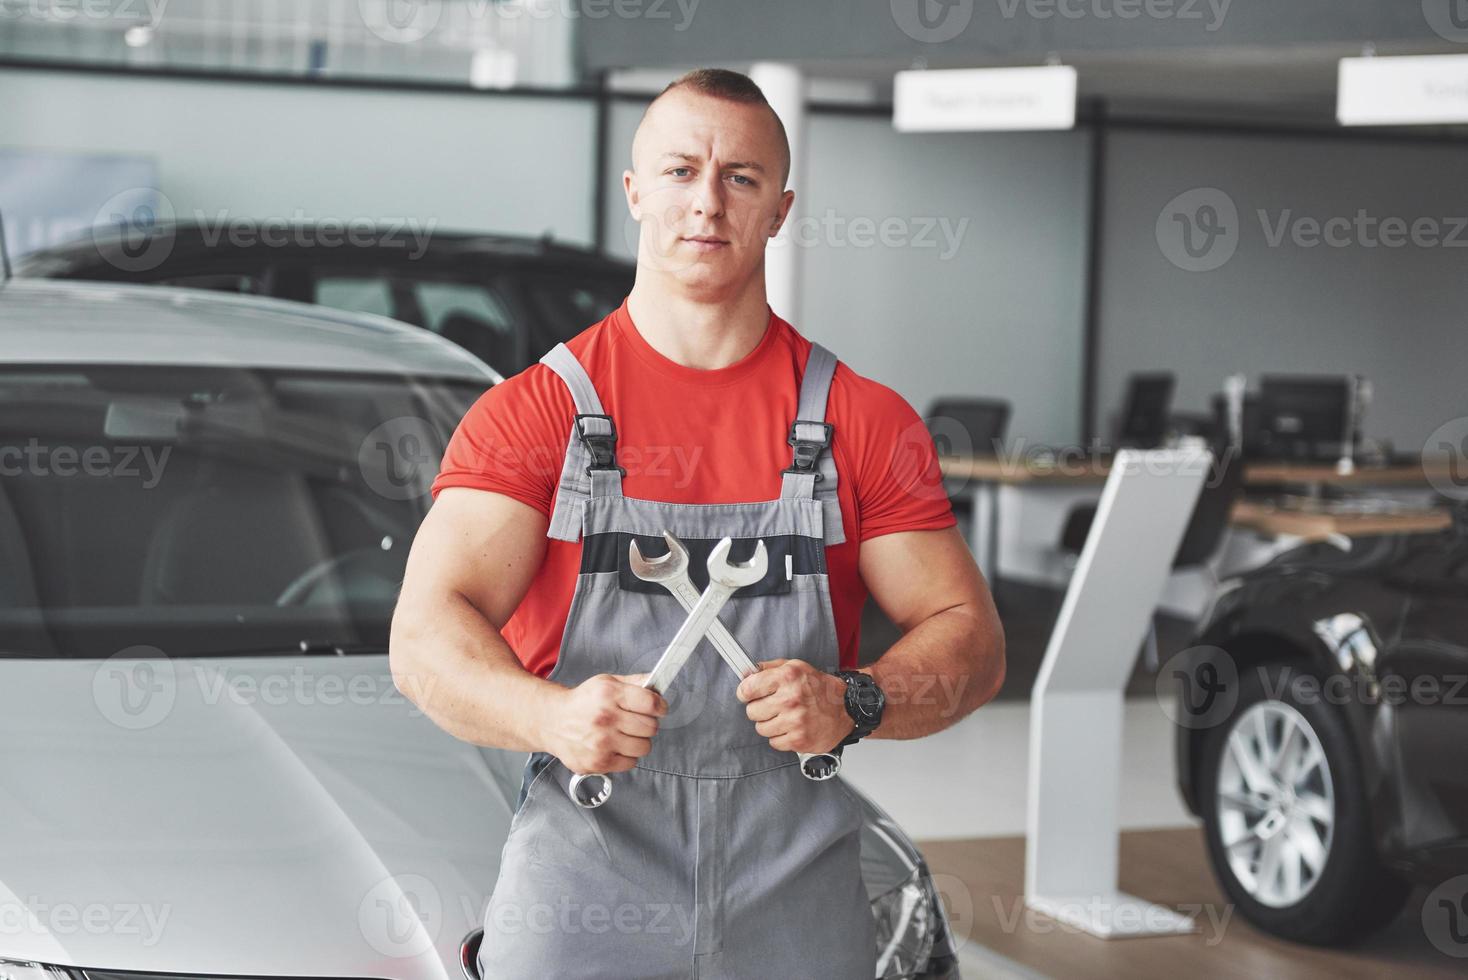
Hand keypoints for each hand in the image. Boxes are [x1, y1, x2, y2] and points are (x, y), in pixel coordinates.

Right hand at [544, 673, 666, 774]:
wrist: (552, 721)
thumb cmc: (583, 701)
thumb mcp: (606, 682)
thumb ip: (634, 682)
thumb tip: (658, 685)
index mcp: (609, 694)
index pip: (651, 704)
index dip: (660, 706)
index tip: (659, 709)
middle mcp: (605, 718)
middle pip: (651, 728)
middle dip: (648, 724)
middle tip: (636, 722)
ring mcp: (601, 743)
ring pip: (644, 747)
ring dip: (638, 742)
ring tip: (624, 735)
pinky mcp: (598, 762)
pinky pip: (630, 763)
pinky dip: (626, 756)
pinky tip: (614, 747)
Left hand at [736, 659, 852, 754]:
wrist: (846, 707)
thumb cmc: (820, 688)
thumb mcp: (795, 667)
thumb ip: (768, 668)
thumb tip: (745, 673)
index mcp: (787, 677)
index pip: (748, 688)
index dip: (745, 692)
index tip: (748, 695)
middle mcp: (791, 699)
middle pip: (752, 711)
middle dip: (760, 709)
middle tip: (773, 706)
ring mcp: (795, 721)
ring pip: (761, 728)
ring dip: (770, 724)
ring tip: (785, 717)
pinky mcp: (799, 740)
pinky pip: (774, 742)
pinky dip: (781, 737)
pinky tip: (792, 728)